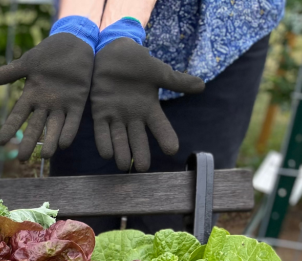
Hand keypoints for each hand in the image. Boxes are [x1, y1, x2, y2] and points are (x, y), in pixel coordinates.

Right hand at [0, 32, 94, 159]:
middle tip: (22, 159)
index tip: (0, 142)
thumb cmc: (49, 52)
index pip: (18, 115)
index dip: (9, 128)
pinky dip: (69, 132)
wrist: (74, 42)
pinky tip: (64, 144)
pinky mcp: (78, 103)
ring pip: (54, 127)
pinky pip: (73, 121)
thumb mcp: (28, 62)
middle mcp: (45, 104)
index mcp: (31, 95)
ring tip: (46, 156)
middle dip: (28, 142)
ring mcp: (61, 105)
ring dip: (50, 141)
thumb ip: (8, 73)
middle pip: (35, 127)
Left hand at [90, 38, 203, 170]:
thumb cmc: (138, 63)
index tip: (172, 150)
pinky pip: (102, 130)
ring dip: (121, 152)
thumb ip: (178, 81)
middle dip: (140, 152)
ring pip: (119, 138)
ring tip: (123, 165)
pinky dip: (104, 141)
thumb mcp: (160, 72)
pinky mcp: (100, 112)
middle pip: (138, 138)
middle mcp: (133, 117)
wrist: (114, 52)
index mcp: (149, 108)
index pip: (160, 126)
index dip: (165, 137)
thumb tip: (202, 86)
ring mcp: (116, 116)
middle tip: (143, 168)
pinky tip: (107, 153)